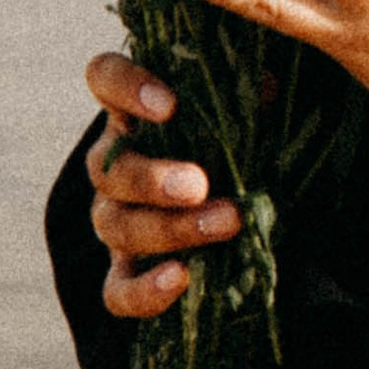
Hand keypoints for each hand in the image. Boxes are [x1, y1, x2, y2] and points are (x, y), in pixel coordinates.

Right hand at [80, 50, 240, 318]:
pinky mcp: (129, 272)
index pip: (105, 78)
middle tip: (199, 184)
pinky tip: (180, 278)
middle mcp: (116, 162)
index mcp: (137, 110)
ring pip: (114, 225)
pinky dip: (143, 290)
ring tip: (225, 222)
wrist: (247, 206)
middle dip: (152, 178)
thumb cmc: (246, 140)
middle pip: (107, 168)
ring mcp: (117, 219)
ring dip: (167, 228)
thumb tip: (263, 85)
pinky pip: (117, 291)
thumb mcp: (251, 108)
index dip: (125, 86)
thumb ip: (250, 91)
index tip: (170, 104)